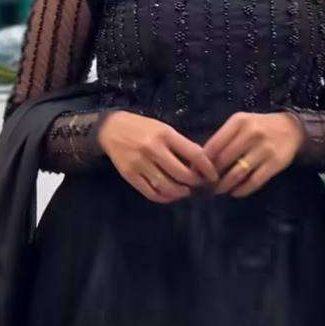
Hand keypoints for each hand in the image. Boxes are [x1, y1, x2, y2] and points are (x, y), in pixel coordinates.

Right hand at [98, 111, 218, 203]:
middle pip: (182, 174)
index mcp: (165, 134)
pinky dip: (164, 198)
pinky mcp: (129, 175)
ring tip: (185, 191)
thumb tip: (201, 161)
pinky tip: (170, 195)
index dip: (207, 168)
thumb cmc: (142, 127)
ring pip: (167, 186)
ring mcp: (140, 163)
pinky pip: (151, 193)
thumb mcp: (163, 128)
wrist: (111, 129)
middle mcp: (153, 149)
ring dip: (181, 192)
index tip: (213, 176)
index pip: (194, 154)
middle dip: (195, 182)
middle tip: (199, 184)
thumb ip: (180, 144)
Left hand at [203, 111, 303, 196]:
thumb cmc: (259, 127)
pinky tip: (235, 192)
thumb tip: (202, 161)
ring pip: (237, 173)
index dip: (202, 162)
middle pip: (224, 160)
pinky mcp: (275, 163)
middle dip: (212, 176)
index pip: (214, 145)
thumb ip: (223, 138)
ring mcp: (264, 149)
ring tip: (218, 190)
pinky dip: (242, 190)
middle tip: (205, 185)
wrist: (291, 129)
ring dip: (224, 185)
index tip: (196, 172)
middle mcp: (251, 133)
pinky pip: (254, 181)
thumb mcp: (241, 124)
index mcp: (239, 122)